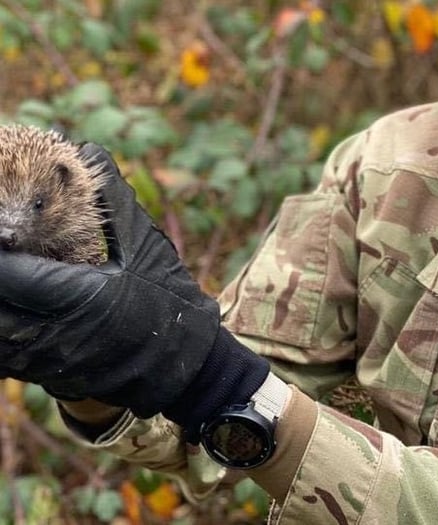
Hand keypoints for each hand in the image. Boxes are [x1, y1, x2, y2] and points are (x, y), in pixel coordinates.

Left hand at [0, 144, 268, 438]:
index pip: (8, 273)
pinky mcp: (44, 373)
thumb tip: (89, 149)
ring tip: (4, 268)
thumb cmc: (169, 302)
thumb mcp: (147, 248)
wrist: (185, 365)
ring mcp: (46, 359)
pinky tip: (6, 306)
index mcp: (81, 298)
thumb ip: (114, 202)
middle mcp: (54, 335)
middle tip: (2, 242)